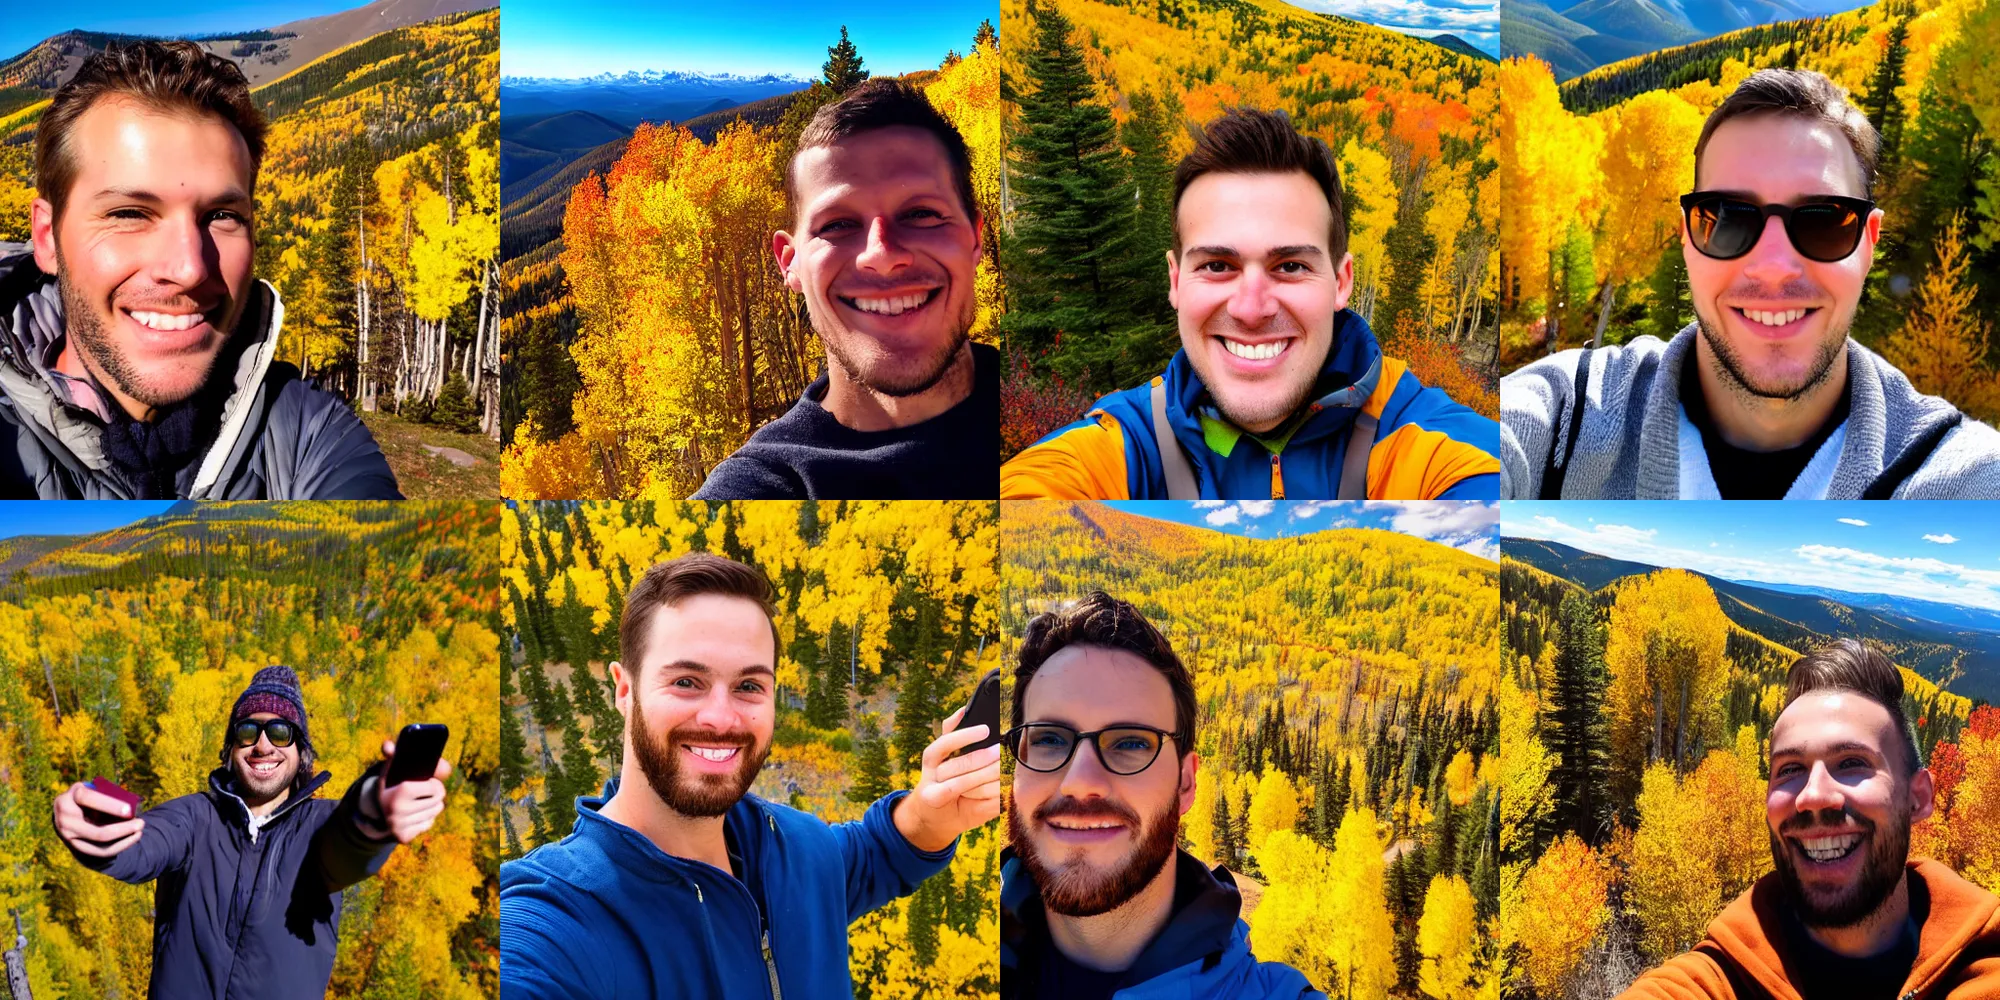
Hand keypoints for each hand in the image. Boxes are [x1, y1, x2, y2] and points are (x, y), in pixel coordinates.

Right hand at [53, 781, 144, 856]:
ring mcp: (68, 836)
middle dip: (123, 830)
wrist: (68, 812)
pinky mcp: (76, 847)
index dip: (108, 804)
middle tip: (142, 823)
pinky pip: (101, 851)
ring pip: (101, 844)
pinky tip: (134, 837)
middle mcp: (65, 820)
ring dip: (125, 839)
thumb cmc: (87, 796)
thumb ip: (105, 792)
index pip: (86, 798)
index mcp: (67, 799)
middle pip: (97, 833)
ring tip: (140, 831)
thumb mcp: (90, 789)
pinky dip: (120, 845)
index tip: (129, 809)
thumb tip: (133, 802)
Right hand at [373, 739, 451, 843]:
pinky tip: (416, 812)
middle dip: (436, 793)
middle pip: (439, 801)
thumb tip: (387, 746)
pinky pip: (428, 824)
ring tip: (422, 800)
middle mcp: (398, 811)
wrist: (375, 808)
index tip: (429, 780)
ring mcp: (399, 826)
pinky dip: (426, 818)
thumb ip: (396, 753)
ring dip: (433, 805)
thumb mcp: (394, 768)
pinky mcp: (403, 837)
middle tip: (429, 790)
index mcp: (400, 792)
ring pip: (435, 812)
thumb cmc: (392, 783)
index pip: (434, 787)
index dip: (434, 783)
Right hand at [893, 707, 1002, 852]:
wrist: (932, 819)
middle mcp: (932, 777)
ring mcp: (939, 797)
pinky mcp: (956, 816)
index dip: (964, 736)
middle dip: (982, 759)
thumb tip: (964, 709)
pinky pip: (978, 805)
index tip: (985, 730)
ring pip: (966, 786)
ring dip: (989, 778)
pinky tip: (1004, 789)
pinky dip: (994, 797)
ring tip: (1005, 770)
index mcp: (931, 758)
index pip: (945, 744)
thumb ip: (951, 732)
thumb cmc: (943, 781)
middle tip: (1001, 752)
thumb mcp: (942, 755)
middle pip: (959, 766)